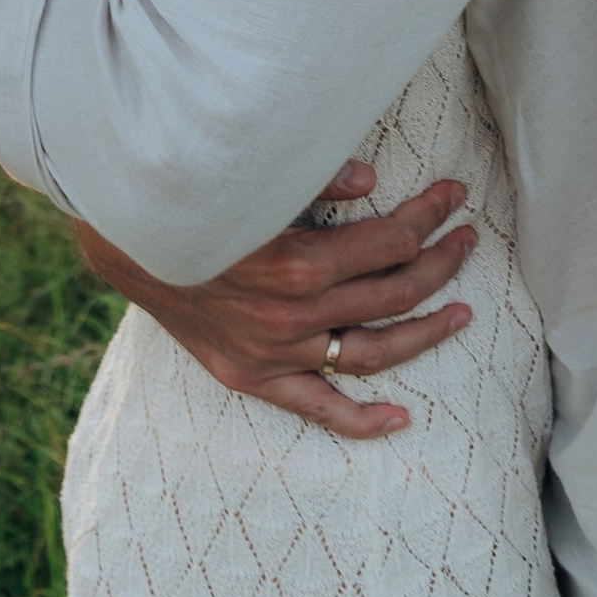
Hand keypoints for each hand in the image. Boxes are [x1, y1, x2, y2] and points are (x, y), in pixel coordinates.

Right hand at [75, 173, 478, 440]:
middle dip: (441, 260)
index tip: (453, 195)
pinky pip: (317, 409)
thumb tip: (373, 180)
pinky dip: (362, 420)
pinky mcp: (253, 376)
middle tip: (466, 239)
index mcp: (301, 262)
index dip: (432, 215)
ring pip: (372, 352)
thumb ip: (317, 176)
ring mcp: (276, 352)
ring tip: (461, 313)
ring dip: (424, 332)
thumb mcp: (258, 179)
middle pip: (394, 291)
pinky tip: (402, 418)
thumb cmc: (200, 201)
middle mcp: (294, 315)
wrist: (130, 244)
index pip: (394, 241)